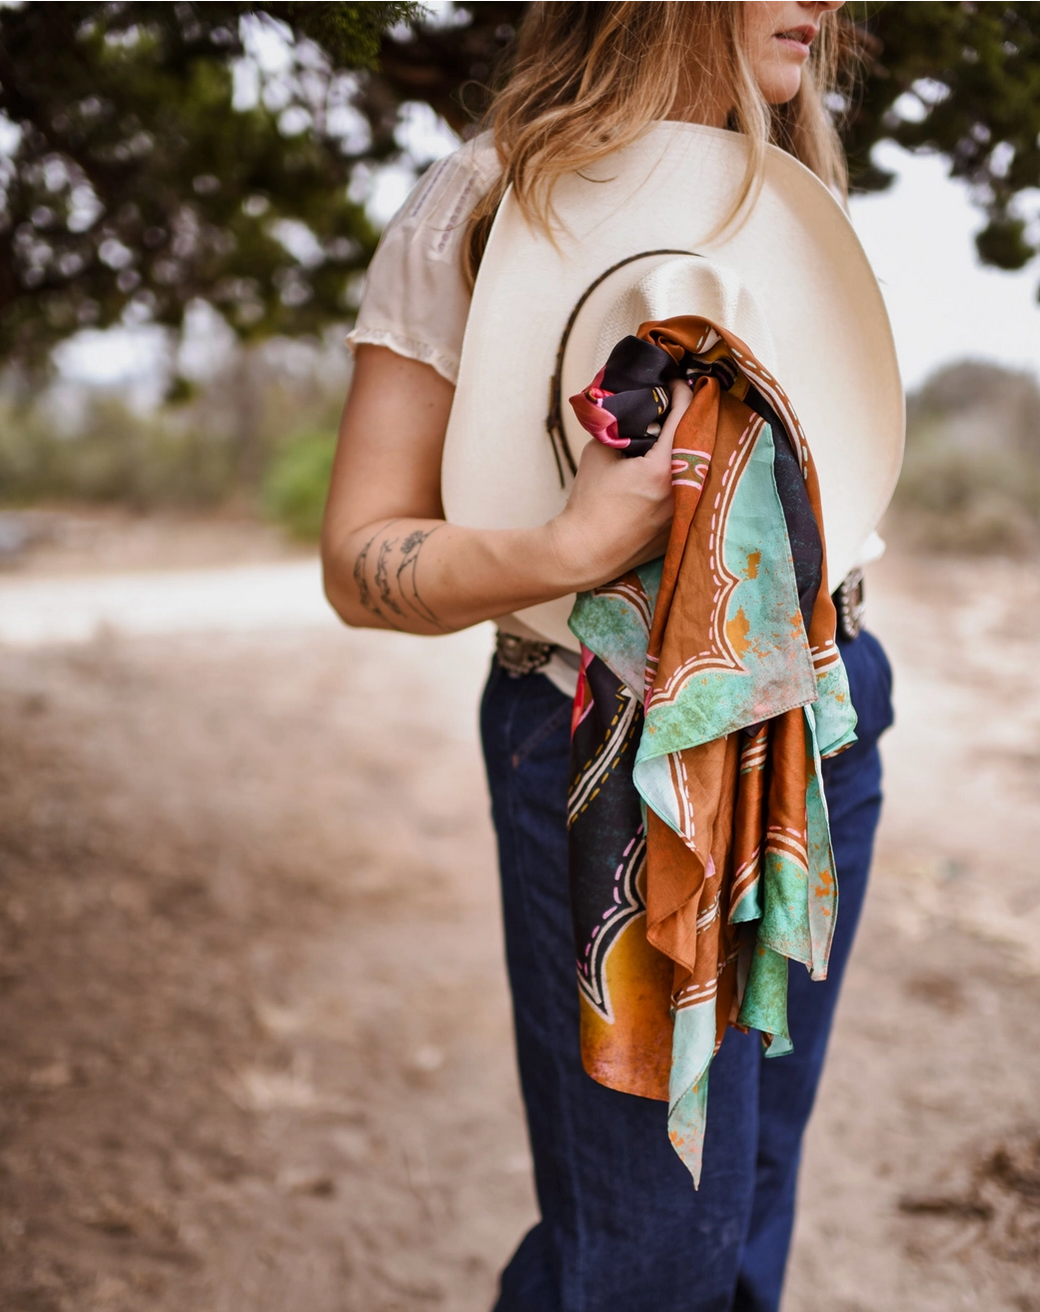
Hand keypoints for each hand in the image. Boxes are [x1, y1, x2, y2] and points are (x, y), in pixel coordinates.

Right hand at [549, 378, 691, 589]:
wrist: (584, 551)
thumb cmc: (588, 503)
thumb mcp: (598, 453)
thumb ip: (620, 428)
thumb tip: (631, 410)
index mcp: (664, 469)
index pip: (683, 416)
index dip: (680, 392)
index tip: (674, 382)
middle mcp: (683, 490)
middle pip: (698, 440)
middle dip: (688, 418)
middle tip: (677, 402)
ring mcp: (685, 512)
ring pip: (697, 467)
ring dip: (688, 446)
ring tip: (673, 433)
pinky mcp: (680, 527)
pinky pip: (690, 492)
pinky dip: (683, 475)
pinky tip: (670, 467)